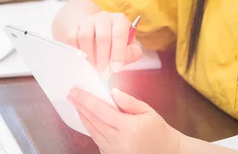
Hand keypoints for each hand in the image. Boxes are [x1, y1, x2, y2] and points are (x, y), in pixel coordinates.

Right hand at [65, 11, 142, 71]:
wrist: (97, 31)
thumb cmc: (115, 42)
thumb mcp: (128, 46)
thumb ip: (132, 53)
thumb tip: (124, 59)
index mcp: (119, 20)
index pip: (120, 34)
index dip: (118, 53)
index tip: (116, 69)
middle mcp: (104, 17)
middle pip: (102, 37)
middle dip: (103, 58)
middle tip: (103, 72)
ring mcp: (88, 21)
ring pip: (85, 37)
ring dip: (89, 56)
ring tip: (93, 67)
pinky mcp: (75, 26)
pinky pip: (72, 38)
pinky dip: (77, 51)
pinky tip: (83, 60)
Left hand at [67, 87, 181, 153]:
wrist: (166, 152)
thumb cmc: (158, 131)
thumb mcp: (147, 111)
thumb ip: (128, 102)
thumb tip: (112, 92)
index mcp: (129, 127)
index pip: (101, 110)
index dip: (86, 99)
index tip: (76, 91)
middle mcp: (119, 141)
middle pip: (93, 120)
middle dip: (80, 106)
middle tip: (71, 95)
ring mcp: (114, 151)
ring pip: (93, 131)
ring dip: (83, 117)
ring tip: (76, 105)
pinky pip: (97, 140)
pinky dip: (90, 128)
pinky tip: (87, 119)